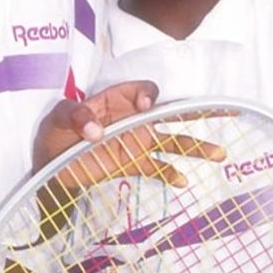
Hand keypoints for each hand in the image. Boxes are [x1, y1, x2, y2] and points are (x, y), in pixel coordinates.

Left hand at [34, 82, 225, 188]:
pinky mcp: (131, 164)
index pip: (142, 90)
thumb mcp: (57, 118)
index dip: (148, 94)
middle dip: (196, 112)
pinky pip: (156, 168)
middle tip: (223, 111)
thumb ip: (75, 116)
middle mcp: (131, 118)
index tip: (146, 105)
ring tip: (219, 154)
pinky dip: (170, 174)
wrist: (49, 164)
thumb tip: (97, 132)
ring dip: (196, 147)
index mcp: (116, 100)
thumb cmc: (54, 133)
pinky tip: (182, 182)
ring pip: (171, 141)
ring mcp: (134, 142)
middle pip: (168, 111)